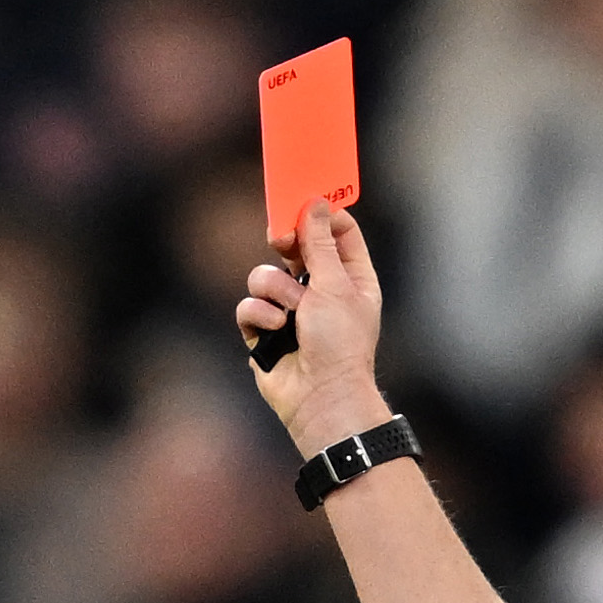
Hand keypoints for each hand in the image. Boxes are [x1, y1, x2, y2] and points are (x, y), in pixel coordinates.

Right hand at [238, 200, 392, 448]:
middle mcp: (322, 291)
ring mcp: (291, 310)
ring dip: (275, 290)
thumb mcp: (335, 286)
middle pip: (296, 246)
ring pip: (265, 275)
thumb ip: (320, 244)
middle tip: (281, 240)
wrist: (321, 398)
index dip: (321, 215)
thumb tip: (314, 205)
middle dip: (286, 244)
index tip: (303, 204)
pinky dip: (260, 316)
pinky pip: (249, 305)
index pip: (339, 232)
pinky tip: (275, 331)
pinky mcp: (266, 331)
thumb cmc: (339, 345)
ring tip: (290, 316)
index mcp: (352, 278)